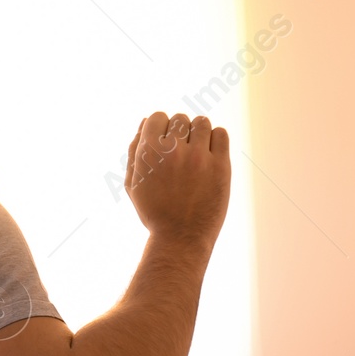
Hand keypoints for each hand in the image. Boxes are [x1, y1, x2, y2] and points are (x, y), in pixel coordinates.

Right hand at [124, 112, 230, 246]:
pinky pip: (221, 134)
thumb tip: (145, 122)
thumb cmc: (154, 211)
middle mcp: (173, 150)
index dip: (160, 128)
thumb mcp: (133, 183)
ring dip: (198, 133)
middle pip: (180, 118)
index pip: (157, 117)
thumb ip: (135, 150)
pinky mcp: (220, 166)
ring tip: (196, 151)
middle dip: (179, 132)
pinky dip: (215, 139)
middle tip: (180, 152)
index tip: (164, 143)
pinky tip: (209, 154)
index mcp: (149, 152)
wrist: (180, 238)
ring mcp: (199, 157)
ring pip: (202, 122)